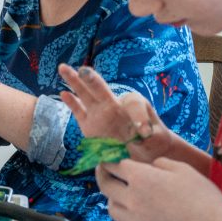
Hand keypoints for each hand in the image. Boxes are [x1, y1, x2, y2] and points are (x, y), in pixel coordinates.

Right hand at [58, 63, 174, 163]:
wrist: (144, 152)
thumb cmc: (153, 140)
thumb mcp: (158, 137)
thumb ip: (151, 134)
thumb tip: (143, 133)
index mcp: (133, 104)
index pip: (133, 104)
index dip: (139, 117)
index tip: (146, 133)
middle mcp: (114, 104)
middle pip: (100, 88)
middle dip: (91, 79)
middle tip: (82, 70)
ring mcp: (99, 113)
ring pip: (85, 95)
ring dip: (74, 82)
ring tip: (63, 68)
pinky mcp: (89, 125)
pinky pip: (79, 112)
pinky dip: (72, 103)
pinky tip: (63, 94)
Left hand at [97, 157, 221, 220]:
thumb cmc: (202, 195)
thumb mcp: (182, 168)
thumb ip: (160, 163)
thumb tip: (150, 167)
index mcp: (140, 177)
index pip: (115, 165)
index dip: (111, 160)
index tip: (108, 159)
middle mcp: (132, 198)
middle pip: (106, 186)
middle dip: (103, 176)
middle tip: (104, 173)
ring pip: (112, 210)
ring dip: (114, 201)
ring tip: (120, 197)